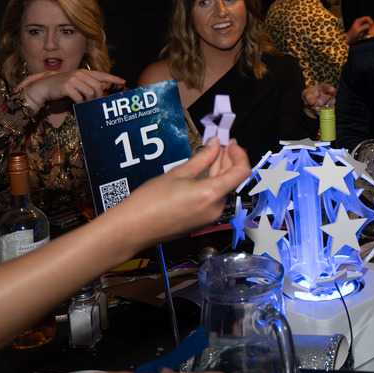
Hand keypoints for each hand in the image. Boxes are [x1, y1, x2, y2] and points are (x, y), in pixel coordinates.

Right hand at [16, 69, 125, 111]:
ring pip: (90, 92)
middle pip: (97, 86)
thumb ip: (89, 83)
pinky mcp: (66, 86)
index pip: (101, 74)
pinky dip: (80, 103)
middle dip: (100, 96)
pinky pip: (79, 97)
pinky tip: (78, 105)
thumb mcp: (77, 83)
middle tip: (98, 103)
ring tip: (87, 105)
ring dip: (90, 101)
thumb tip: (104, 86)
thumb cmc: (61, 86)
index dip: (113, 78)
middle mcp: (79, 74)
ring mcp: (72, 79)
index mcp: (83, 72)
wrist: (43, 87)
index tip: (123, 81)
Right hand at [110, 138, 250, 246]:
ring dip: (220, 170)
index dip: (239, 154)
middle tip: (220, 143)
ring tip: (212, 153)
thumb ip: (202, 158)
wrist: (132, 228)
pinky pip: (214, 198)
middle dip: (228, 159)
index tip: (230, 143)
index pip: (242, 172)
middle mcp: (215, 208)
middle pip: (232, 179)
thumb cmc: (149, 203)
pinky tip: (204, 171)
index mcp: (211, 194)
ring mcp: (210, 217)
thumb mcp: (178, 173)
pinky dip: (213, 182)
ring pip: (223, 188)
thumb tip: (214, 145)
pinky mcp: (202, 221)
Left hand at [302, 83, 335, 118]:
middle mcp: (330, 94)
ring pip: (322, 109)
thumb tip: (312, 102)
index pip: (326, 88)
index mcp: (323, 87)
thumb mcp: (305, 93)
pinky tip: (317, 108)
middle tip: (311, 102)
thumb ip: (308, 96)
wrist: (311, 103)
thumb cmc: (309, 95)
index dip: (329, 89)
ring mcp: (332, 102)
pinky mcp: (332, 109)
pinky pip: (324, 113)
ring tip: (314, 104)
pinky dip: (318, 112)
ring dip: (315, 108)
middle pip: (321, 102)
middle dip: (314, 104)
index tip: (332, 89)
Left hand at [345, 16, 373, 43]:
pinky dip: (369, 29)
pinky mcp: (363, 29)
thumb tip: (370, 25)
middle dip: (371, 23)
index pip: (366, 18)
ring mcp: (362, 25)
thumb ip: (364, 27)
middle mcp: (361, 22)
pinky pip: (368, 27)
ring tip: (371, 29)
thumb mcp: (358, 30)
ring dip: (370, 26)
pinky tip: (369, 31)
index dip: (370, 20)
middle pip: (368, 20)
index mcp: (359, 20)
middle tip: (372, 27)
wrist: (350, 38)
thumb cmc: (352, 33)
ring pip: (369, 24)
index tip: (372, 24)